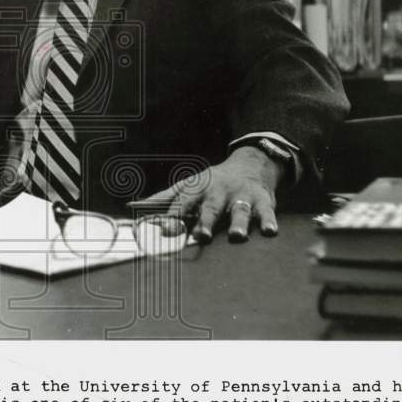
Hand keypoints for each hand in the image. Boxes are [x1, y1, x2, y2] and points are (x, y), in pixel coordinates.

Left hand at [128, 146, 283, 243]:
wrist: (250, 163)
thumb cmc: (212, 183)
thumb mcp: (188, 186)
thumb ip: (163, 199)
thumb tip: (132, 206)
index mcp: (198, 190)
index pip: (183, 204)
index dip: (174, 217)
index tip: (167, 231)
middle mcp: (219, 193)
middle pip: (212, 208)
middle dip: (207, 221)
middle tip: (202, 237)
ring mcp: (242, 196)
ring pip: (240, 210)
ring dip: (239, 223)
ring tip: (237, 237)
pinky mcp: (263, 201)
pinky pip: (267, 212)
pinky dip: (269, 221)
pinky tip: (270, 232)